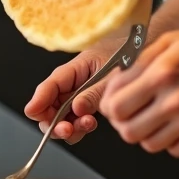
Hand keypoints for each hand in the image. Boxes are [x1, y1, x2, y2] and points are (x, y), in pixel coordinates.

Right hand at [24, 0, 154, 144]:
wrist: (144, 49)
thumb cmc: (128, 53)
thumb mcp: (113, 73)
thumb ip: (94, 92)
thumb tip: (76, 109)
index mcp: (74, 69)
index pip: (48, 86)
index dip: (38, 101)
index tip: (35, 113)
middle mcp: (71, 82)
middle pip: (48, 107)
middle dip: (54, 122)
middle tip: (68, 130)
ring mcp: (78, 93)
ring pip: (60, 117)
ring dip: (69, 127)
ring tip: (88, 124)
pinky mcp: (87, 102)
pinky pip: (74, 120)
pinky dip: (80, 127)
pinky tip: (93, 123)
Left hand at [100, 29, 178, 157]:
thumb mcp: (169, 41)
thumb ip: (138, 61)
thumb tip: (113, 83)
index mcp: (162, 73)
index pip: (116, 105)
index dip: (108, 104)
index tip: (113, 100)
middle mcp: (175, 101)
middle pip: (127, 131)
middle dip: (122, 122)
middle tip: (129, 111)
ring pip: (147, 144)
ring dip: (143, 132)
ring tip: (151, 115)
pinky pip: (172, 150)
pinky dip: (167, 140)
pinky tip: (172, 122)